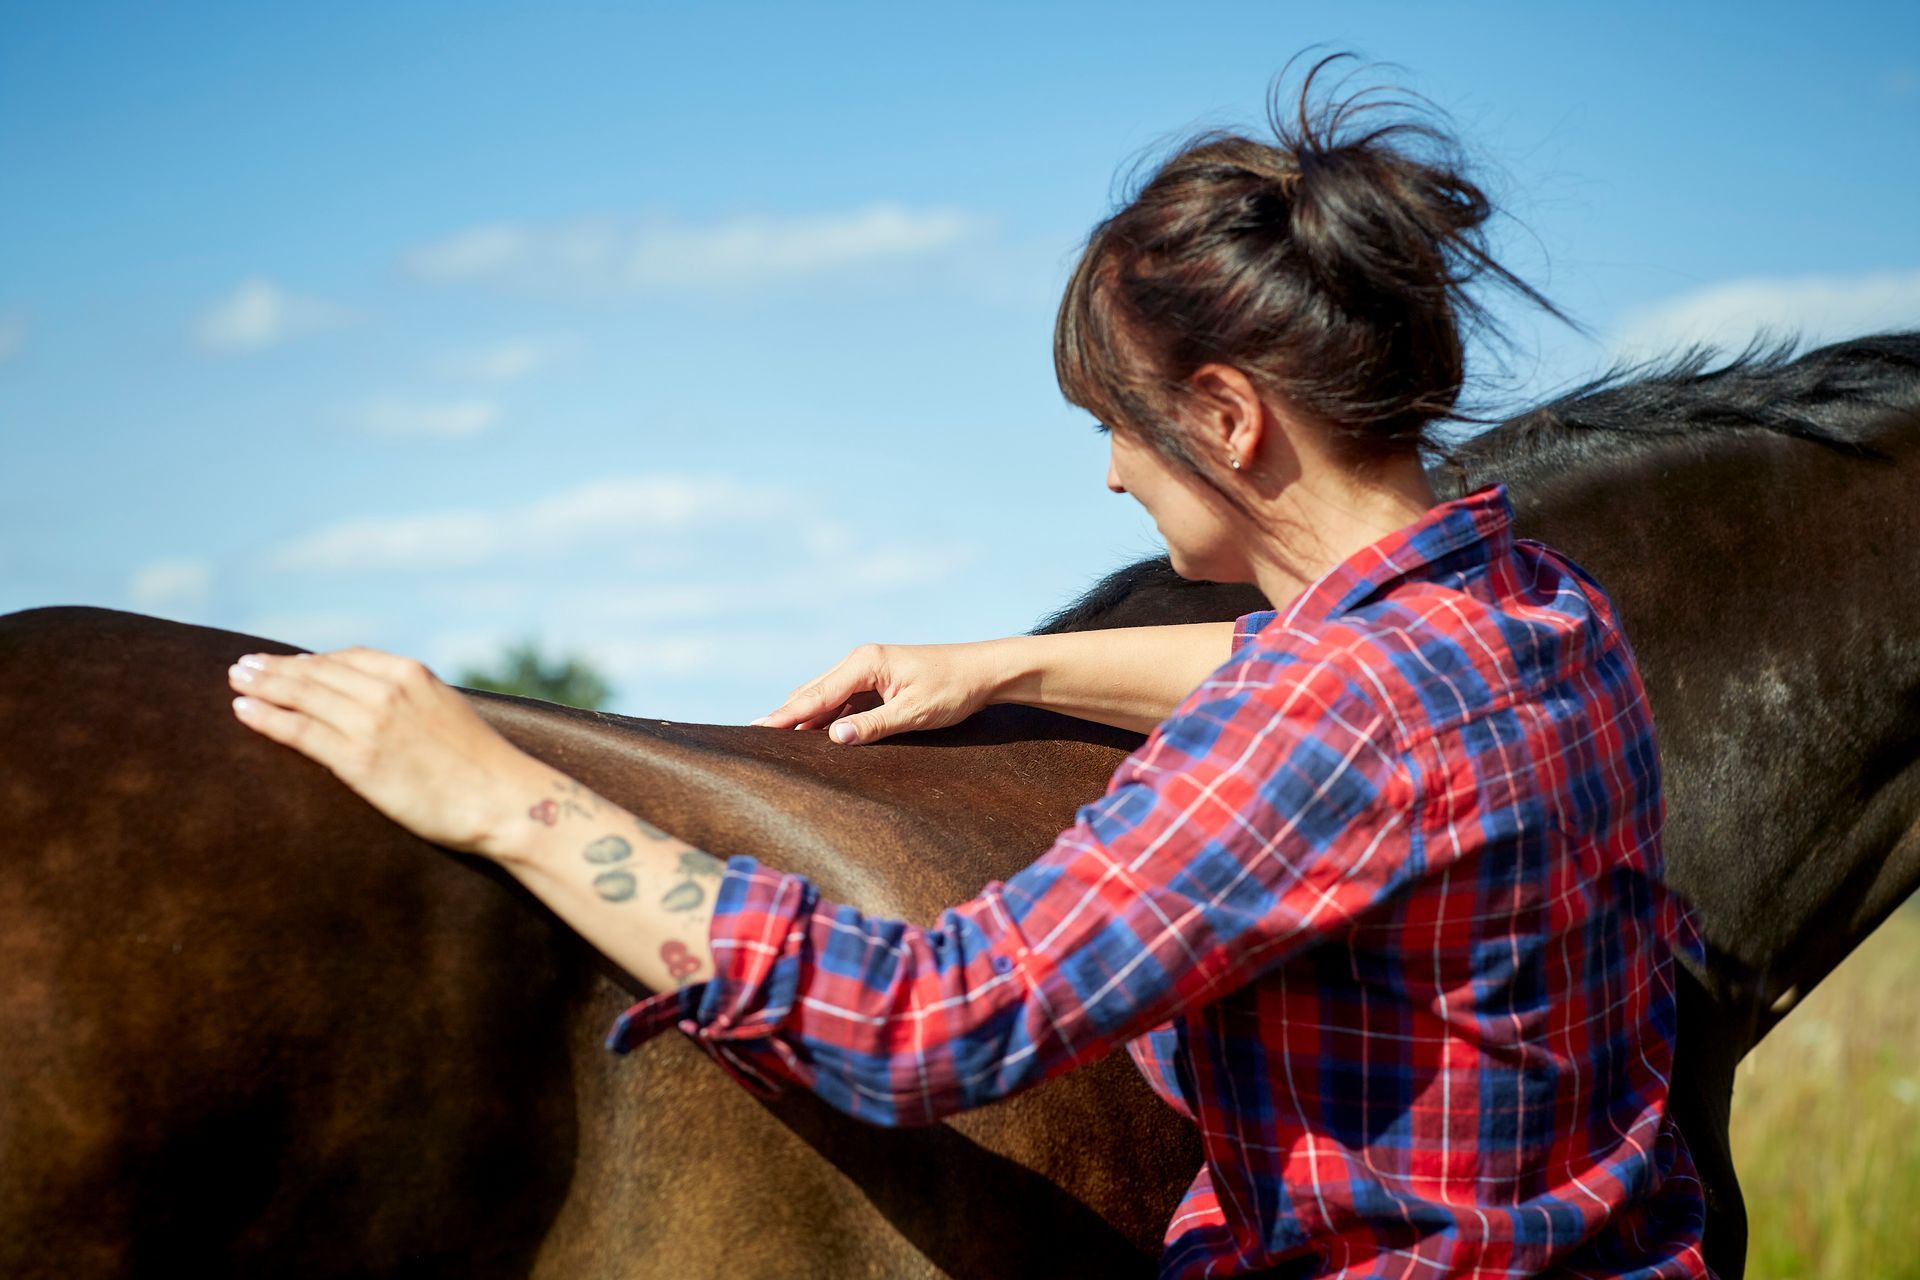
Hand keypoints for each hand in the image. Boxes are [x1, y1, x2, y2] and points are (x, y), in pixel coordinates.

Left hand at [226, 647, 537, 854]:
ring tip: (235, 681)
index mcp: (413, 674)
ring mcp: (372, 723)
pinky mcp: (359, 760)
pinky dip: (268, 718)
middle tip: (243, 665)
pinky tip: (244, 711)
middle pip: (318, 671)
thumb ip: (413, 701)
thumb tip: (379, 706)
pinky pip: (301, 732)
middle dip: (276, 668)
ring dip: (264, 686)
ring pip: (303, 695)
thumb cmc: (481, 767)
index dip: (313, 661)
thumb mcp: (448, 713)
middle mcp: (388, 690)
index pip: (348, 658)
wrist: (503, 799)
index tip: (288, 664)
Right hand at [750, 641, 1001, 744]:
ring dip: (805, 716)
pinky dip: (826, 715)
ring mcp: (869, 670)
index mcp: (866, 662)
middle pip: (814, 692)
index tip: (757, 728)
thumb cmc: (954, 689)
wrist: (984, 671)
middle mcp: (862, 661)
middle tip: (755, 737)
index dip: (786, 714)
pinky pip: (843, 699)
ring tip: (775, 739)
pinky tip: (814, 733)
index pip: (817, 694)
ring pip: (826, 695)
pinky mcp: (878, 680)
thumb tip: (834, 738)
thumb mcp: (915, 712)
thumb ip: (874, 726)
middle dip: (786, 714)